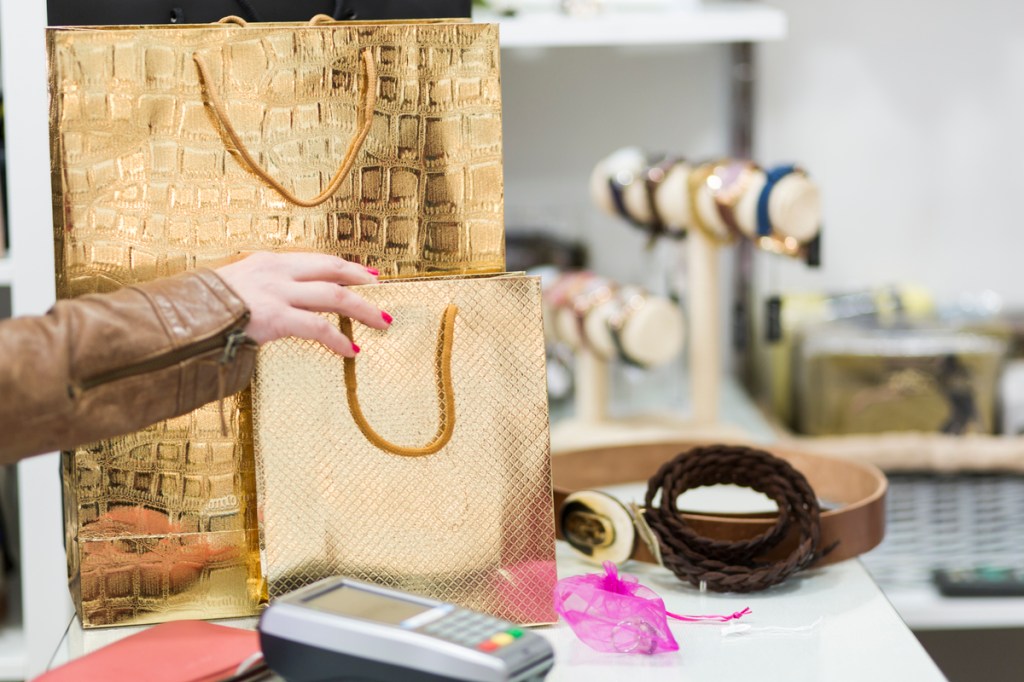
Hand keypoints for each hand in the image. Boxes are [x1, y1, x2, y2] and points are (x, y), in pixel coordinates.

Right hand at [216, 252, 390, 356]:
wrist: (179, 316)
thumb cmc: (200, 308)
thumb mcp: (233, 287)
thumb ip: (258, 290)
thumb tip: (275, 305)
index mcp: (267, 261)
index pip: (315, 260)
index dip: (344, 266)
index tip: (365, 273)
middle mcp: (276, 271)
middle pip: (332, 270)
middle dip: (361, 280)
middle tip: (381, 289)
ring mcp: (277, 293)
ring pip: (334, 296)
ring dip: (363, 309)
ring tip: (382, 322)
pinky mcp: (276, 317)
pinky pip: (318, 328)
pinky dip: (339, 340)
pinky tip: (352, 350)